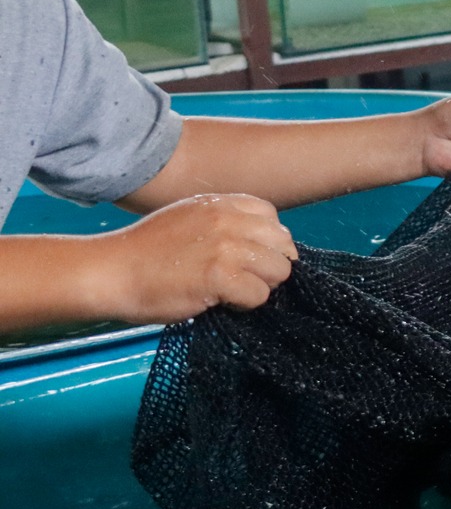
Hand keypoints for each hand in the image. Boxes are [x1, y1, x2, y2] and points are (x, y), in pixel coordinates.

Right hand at [87, 193, 296, 323]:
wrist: (109, 272)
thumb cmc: (144, 253)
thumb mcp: (188, 219)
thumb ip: (224, 224)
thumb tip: (259, 246)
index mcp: (221, 204)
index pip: (272, 219)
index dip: (266, 244)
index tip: (248, 260)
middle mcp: (229, 220)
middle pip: (283, 245)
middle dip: (269, 267)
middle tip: (242, 281)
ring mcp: (227, 246)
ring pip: (279, 271)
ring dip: (260, 287)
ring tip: (230, 293)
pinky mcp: (221, 275)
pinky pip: (260, 294)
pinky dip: (246, 304)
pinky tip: (221, 302)